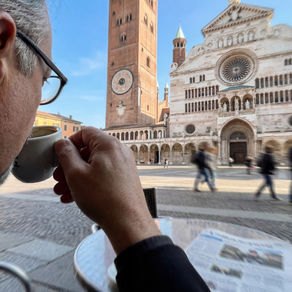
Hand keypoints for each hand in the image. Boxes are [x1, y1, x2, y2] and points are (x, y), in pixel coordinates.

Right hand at [53, 127, 159, 252]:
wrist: (128, 222)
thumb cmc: (103, 198)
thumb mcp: (76, 174)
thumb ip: (66, 154)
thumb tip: (62, 143)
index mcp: (108, 144)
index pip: (85, 133)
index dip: (69, 143)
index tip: (60, 157)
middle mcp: (119, 151)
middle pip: (88, 151)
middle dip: (69, 165)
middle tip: (58, 179)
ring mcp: (123, 165)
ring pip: (94, 165)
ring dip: (76, 177)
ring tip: (63, 192)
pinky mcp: (124, 177)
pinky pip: (103, 174)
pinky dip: (89, 182)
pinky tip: (74, 197)